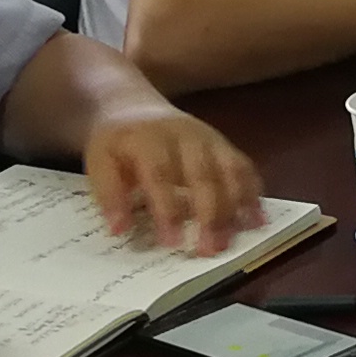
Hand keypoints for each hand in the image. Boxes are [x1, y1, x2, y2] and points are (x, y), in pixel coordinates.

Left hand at [83, 104, 263, 255]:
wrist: (133, 106)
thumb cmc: (117, 144)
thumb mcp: (99, 163)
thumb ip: (109, 195)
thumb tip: (119, 229)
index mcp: (149, 139)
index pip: (161, 175)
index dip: (168, 209)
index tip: (171, 243)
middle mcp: (185, 136)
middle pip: (203, 175)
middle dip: (210, 214)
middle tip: (209, 251)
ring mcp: (210, 139)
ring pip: (230, 171)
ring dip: (235, 208)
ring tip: (231, 242)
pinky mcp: (224, 145)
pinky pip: (244, 168)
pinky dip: (253, 194)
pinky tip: (256, 221)